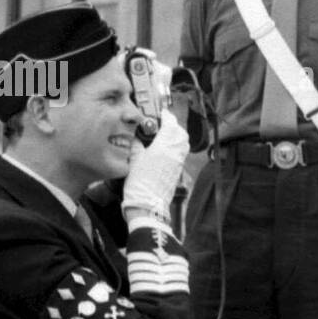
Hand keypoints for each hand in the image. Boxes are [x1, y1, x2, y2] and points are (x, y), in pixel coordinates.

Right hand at [122, 107, 189, 222]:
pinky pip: (181, 154)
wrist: (148, 206)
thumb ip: (136, 145)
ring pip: (184, 144)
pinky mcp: (178, 172)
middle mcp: (175, 154)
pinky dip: (177, 147)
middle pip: (181, 133)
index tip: (163, 113)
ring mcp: (178, 163)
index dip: (167, 116)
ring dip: (177, 136)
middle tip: (164, 123)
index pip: (171, 125)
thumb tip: (135, 138)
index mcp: (164, 147)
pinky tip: (166, 150)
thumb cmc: (139, 184)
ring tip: (166, 135)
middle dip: (174, 126)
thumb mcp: (133, 160)